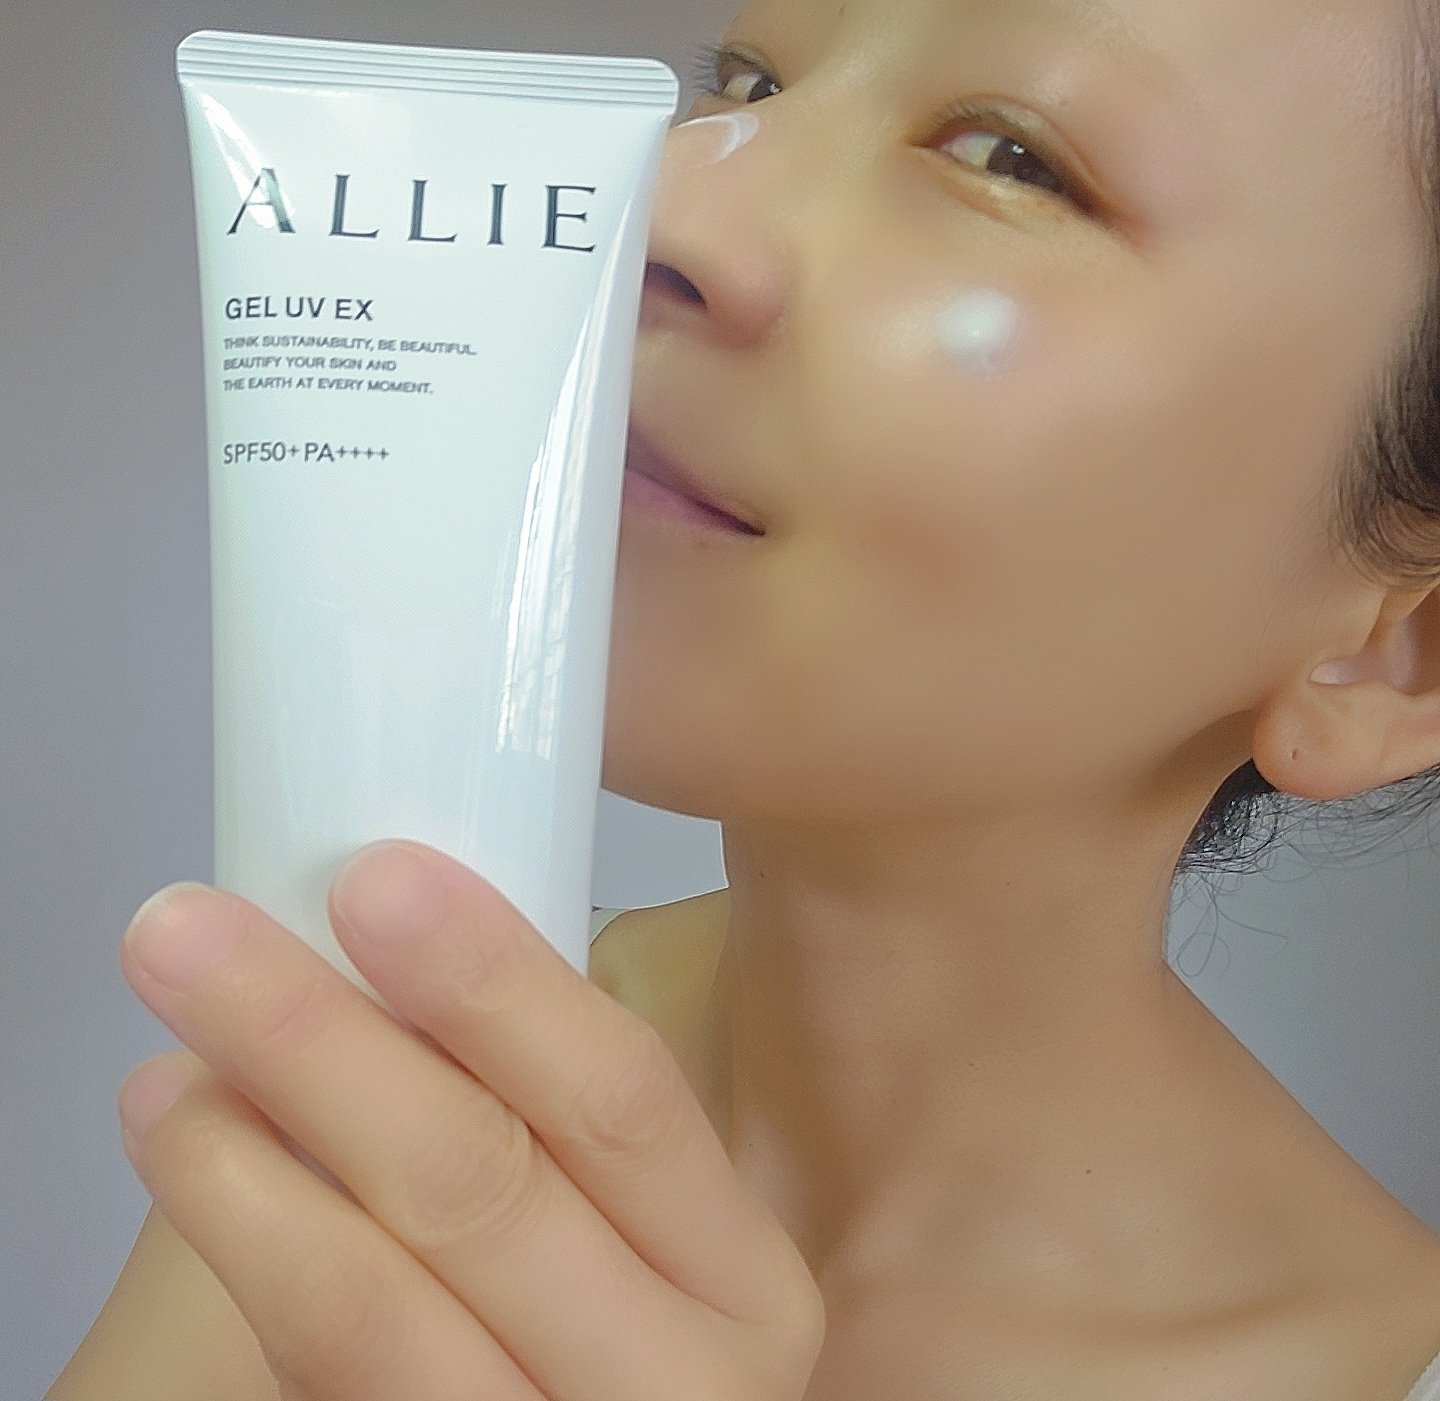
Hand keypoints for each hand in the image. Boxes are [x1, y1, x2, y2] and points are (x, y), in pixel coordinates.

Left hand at [116, 840, 825, 1400]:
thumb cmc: (578, 1323)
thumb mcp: (613, 1227)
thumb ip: (532, 1110)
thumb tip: (380, 929)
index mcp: (736, 1273)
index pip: (626, 1098)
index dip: (497, 981)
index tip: (377, 878)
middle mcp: (674, 1381)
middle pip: (486, 1190)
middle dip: (322, 1043)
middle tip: (193, 936)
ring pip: (371, 1312)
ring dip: (238, 1163)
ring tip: (163, 1067)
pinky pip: (322, 1371)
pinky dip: (241, 1256)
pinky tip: (191, 1164)